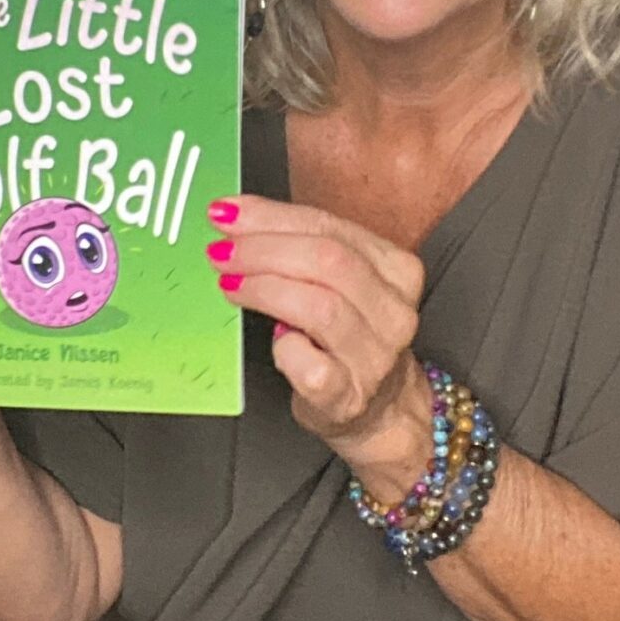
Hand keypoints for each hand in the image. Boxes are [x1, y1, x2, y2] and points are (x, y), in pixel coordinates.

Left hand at [207, 196, 430, 486]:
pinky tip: (273, 340)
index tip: (228, 212)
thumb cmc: (347, 339)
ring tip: (231, 283)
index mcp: (397, 270)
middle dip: (264, 249)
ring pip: (320, 308)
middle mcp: (394, 311)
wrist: (376, 408)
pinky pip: (310, 366)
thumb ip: (302, 248)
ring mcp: (376, 357)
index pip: (331, 227)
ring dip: (265, 290)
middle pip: (328, 261)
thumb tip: (236, 217)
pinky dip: (284, 349)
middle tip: (222, 251)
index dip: (273, 217)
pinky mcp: (348, 396)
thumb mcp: (339, 284)